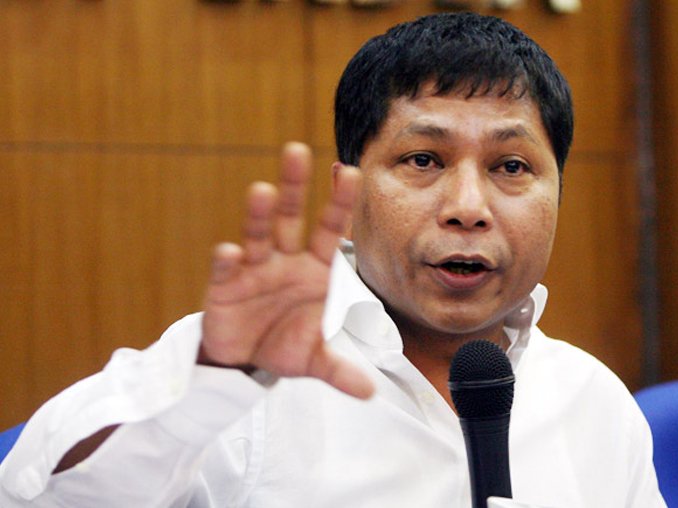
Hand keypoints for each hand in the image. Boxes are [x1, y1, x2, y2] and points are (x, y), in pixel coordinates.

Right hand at [199, 142, 373, 398]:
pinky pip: (227, 269)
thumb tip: (370, 392)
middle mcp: (283, 261)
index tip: (350, 170)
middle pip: (290, 217)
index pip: (330, 230)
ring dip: (259, 214)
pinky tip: (230, 253)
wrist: (245, 361)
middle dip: (294, 187)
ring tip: (262, 192)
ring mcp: (253, 270)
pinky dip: (227, 261)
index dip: (339, 203)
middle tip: (298, 151)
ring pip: (258, 234)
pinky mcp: (225, 286)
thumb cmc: (284, 345)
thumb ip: (340, 370)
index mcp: (312, 270)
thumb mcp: (315, 359)